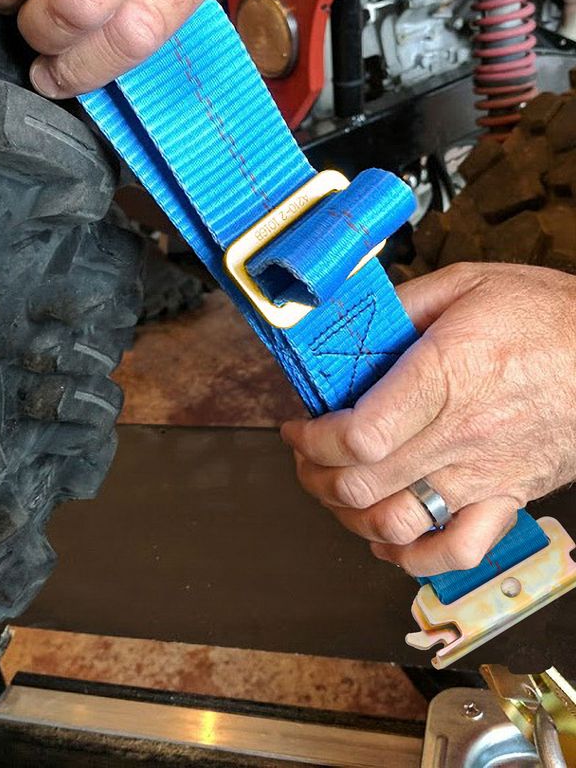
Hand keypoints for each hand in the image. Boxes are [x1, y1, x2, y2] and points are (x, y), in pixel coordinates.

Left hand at [280, 263, 575, 575]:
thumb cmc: (546, 315)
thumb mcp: (465, 284)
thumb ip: (399, 304)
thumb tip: (346, 320)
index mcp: (445, 377)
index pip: (359, 436)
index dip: (312, 440)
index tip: (297, 426)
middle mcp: (462, 435)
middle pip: (364, 484)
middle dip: (315, 476)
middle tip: (303, 456)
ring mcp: (486, 475)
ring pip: (398, 523)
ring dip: (348, 516)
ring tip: (333, 491)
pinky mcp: (509, 498)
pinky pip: (457, 551)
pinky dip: (412, 558)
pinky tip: (385, 539)